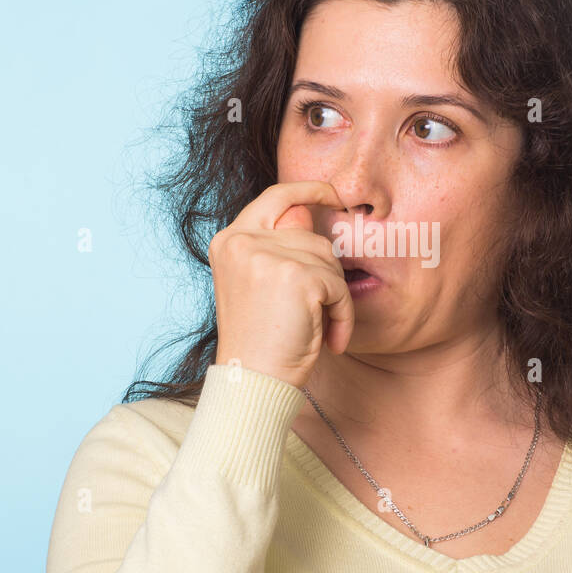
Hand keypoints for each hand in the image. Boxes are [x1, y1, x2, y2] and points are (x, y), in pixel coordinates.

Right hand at [209, 181, 352, 387]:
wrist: (253, 382)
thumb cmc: (259, 342)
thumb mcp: (256, 283)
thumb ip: (276, 249)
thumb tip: (312, 216)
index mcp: (229, 241)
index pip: (275, 197)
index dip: (307, 190)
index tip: (333, 193)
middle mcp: (243, 241)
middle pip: (312, 238)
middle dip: (324, 276)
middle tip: (312, 315)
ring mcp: (269, 255)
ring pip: (329, 261)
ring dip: (334, 299)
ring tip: (316, 329)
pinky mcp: (297, 275)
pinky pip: (340, 286)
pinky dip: (343, 316)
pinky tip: (327, 339)